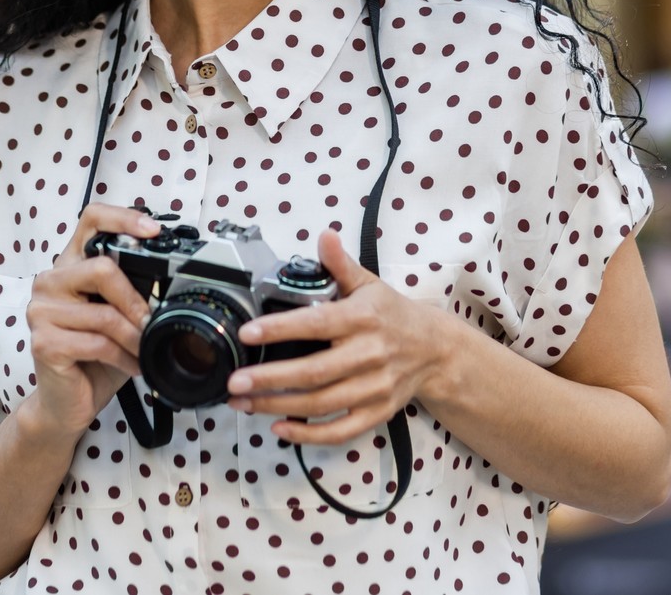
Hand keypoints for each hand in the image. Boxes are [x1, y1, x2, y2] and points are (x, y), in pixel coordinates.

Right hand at [17, 204, 156, 444]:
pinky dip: (124, 358)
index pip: (91, 219)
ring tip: (144, 350)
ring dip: (134, 337)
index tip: (153, 231)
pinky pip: (98, 343)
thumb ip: (130, 289)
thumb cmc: (94, 355)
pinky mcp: (44, 342)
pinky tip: (132, 365)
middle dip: (136, 300)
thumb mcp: (116, 314)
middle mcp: (50, 282)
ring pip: (105, 314)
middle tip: (150, 321)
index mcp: (69, 265)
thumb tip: (168, 277)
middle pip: (102, 268)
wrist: (67, 401)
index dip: (124, 218)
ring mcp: (42, 312)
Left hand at [225, 227, 450, 444]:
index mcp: (363, 319)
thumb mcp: (369, 284)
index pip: (317, 324)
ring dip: (278, 406)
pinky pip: (340, 430)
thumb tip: (324, 236)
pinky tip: (278, 428)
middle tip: (235, 380)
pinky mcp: (377, 412)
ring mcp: (374, 388)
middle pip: (314, 372)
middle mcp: (369, 355)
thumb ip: (341, 265)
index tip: (248, 333)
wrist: (435, 350)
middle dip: (270, 378)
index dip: (280, 329)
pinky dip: (308, 435)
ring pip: (321, 404)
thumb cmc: (393, 315)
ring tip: (242, 402)